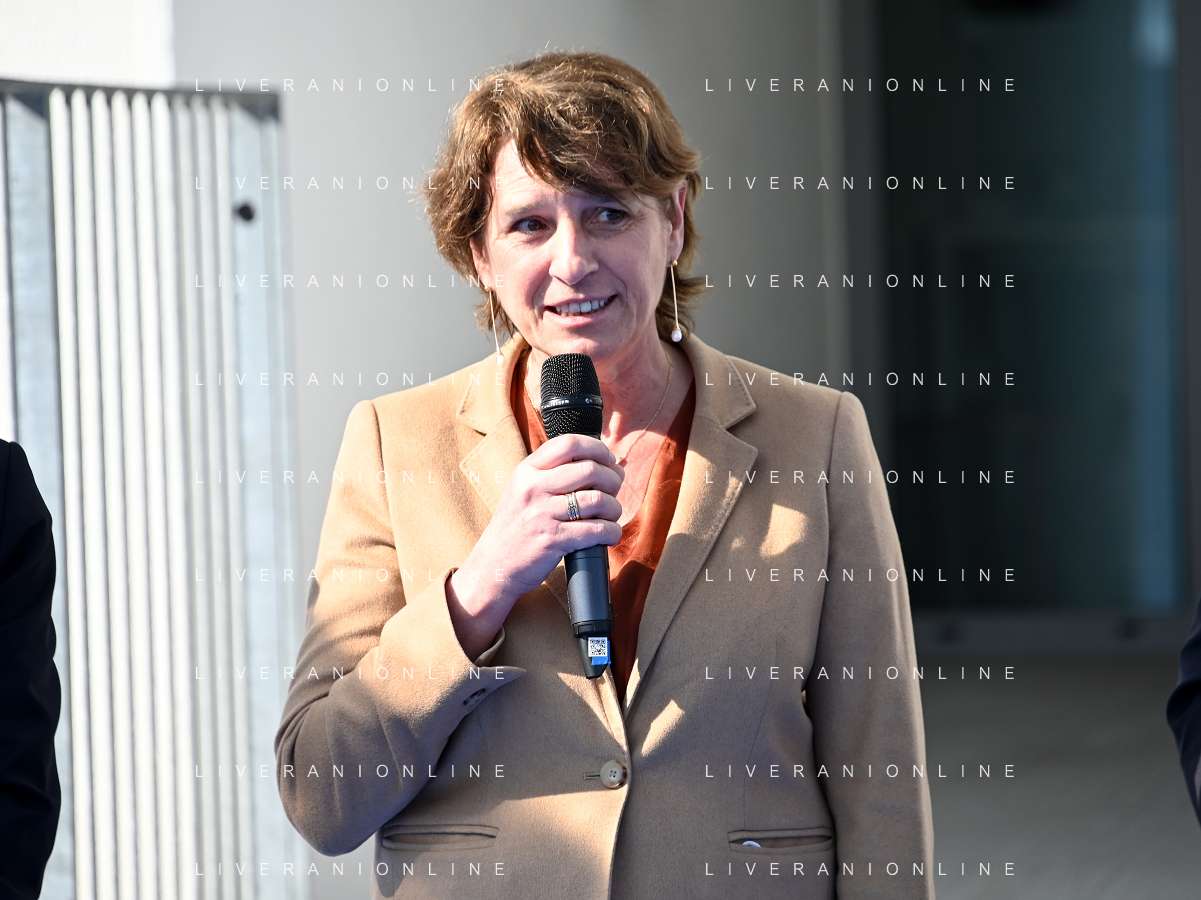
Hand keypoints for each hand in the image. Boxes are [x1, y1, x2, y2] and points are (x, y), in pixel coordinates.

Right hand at [447, 434, 623, 658]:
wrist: (493, 565)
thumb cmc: (516, 526)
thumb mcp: (524, 490)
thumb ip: (555, 473)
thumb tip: (607, 464)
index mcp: (527, 470)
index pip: (569, 443)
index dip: (597, 448)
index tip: (608, 460)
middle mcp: (533, 488)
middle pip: (589, 469)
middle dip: (612, 479)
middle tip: (615, 489)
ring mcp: (542, 514)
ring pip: (597, 500)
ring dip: (614, 507)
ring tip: (611, 514)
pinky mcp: (552, 540)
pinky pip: (595, 530)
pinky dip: (611, 532)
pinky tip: (609, 534)